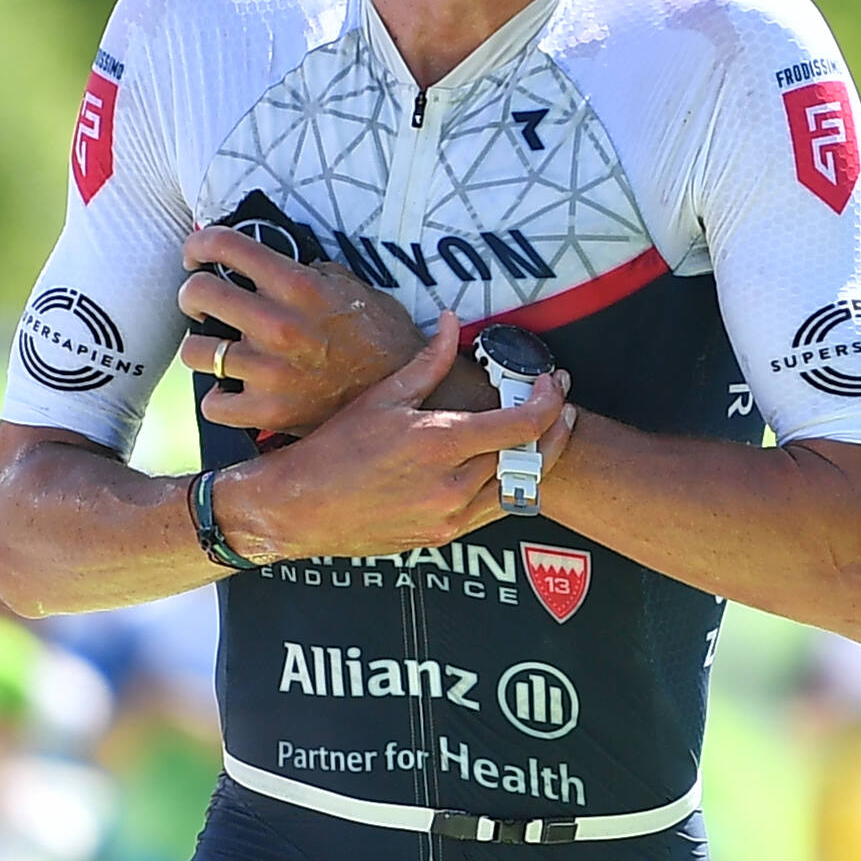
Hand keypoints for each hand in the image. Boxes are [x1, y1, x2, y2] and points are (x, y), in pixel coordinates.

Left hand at [178, 225, 424, 433]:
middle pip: (197, 293)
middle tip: (202, 299)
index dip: (202, 242)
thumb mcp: (352, 287)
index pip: (227, 246)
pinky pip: (213, 403)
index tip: (197, 252)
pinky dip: (220, 397)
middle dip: (193, 293)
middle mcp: (278, 325)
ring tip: (220, 348)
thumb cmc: (379, 336)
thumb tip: (269, 260)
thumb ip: (308, 271)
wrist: (404, 390)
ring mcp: (270, 372)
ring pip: (195, 352)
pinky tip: (235, 389)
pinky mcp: (267, 412)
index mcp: (299, 286)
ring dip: (204, 347)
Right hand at [220, 314, 566, 559]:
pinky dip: (513, 486)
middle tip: (561, 401)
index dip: (549, 400)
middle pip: (532, 458)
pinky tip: (511, 464)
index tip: (552, 382)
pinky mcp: (444, 537)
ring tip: (546, 432)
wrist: (299, 508)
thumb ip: (430, 361)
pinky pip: (496, 511)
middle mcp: (452, 486)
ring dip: (541, 459)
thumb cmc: (335, 449)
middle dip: (555, 426)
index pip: (523, 424)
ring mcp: (450, 517)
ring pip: (522, 490)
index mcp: (440, 444)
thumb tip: (452, 323)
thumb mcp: (384, 397)